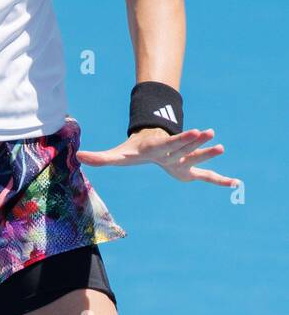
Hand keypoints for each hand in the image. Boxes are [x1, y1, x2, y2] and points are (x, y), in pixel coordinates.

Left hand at [76, 126, 239, 186]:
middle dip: (195, 140)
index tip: (190, 130)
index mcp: (157, 148)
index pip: (168, 142)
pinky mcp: (188, 169)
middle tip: (207, 132)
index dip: (178, 138)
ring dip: (208, 152)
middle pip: (184, 145)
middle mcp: (172, 151)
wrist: (150, 145)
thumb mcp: (116, 155)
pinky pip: (206, 176)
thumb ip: (99, 157)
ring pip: (196, 155)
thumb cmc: (133, 151)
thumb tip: (78, 157)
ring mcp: (182, 159)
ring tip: (221, 146)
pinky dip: (219, 180)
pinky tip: (235, 184)